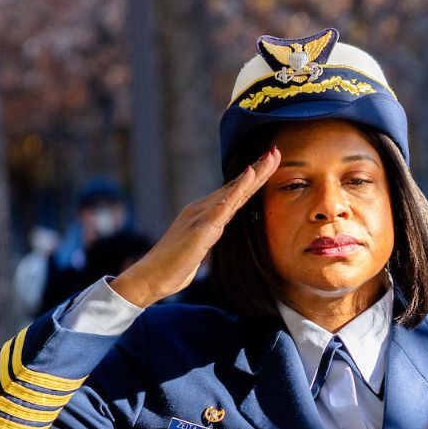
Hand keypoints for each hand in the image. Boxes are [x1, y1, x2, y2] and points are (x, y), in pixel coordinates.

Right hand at [112, 147, 280, 308]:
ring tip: (269, 157)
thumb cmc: (174, 266)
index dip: (252, 180)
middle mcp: (203, 210)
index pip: (233, 194)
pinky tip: (249, 174)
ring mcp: (202, 216)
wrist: (152, 276)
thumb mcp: (198, 247)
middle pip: (237, 188)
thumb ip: (207, 236)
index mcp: (204, 215)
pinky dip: (237, 189)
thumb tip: (214, 232)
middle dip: (258, 170)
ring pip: (234, 192)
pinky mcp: (202, 228)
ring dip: (254, 174)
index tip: (269, 165)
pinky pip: (223, 205)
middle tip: (275, 152)